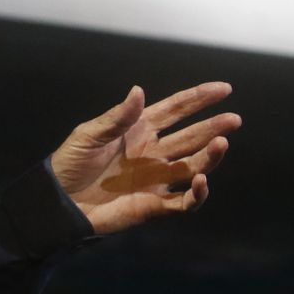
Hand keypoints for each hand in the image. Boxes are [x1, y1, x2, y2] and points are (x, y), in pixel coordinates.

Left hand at [49, 82, 239, 234]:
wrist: (59, 201)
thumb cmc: (70, 163)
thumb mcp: (89, 135)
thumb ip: (117, 118)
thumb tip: (139, 91)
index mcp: (139, 130)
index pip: (175, 110)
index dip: (199, 99)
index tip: (224, 88)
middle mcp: (153, 152)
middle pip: (191, 136)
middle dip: (213, 127)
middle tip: (234, 119)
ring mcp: (156, 179)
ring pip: (193, 166)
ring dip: (210, 157)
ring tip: (222, 143)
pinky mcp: (155, 205)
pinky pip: (184, 202)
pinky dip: (197, 194)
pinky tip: (202, 179)